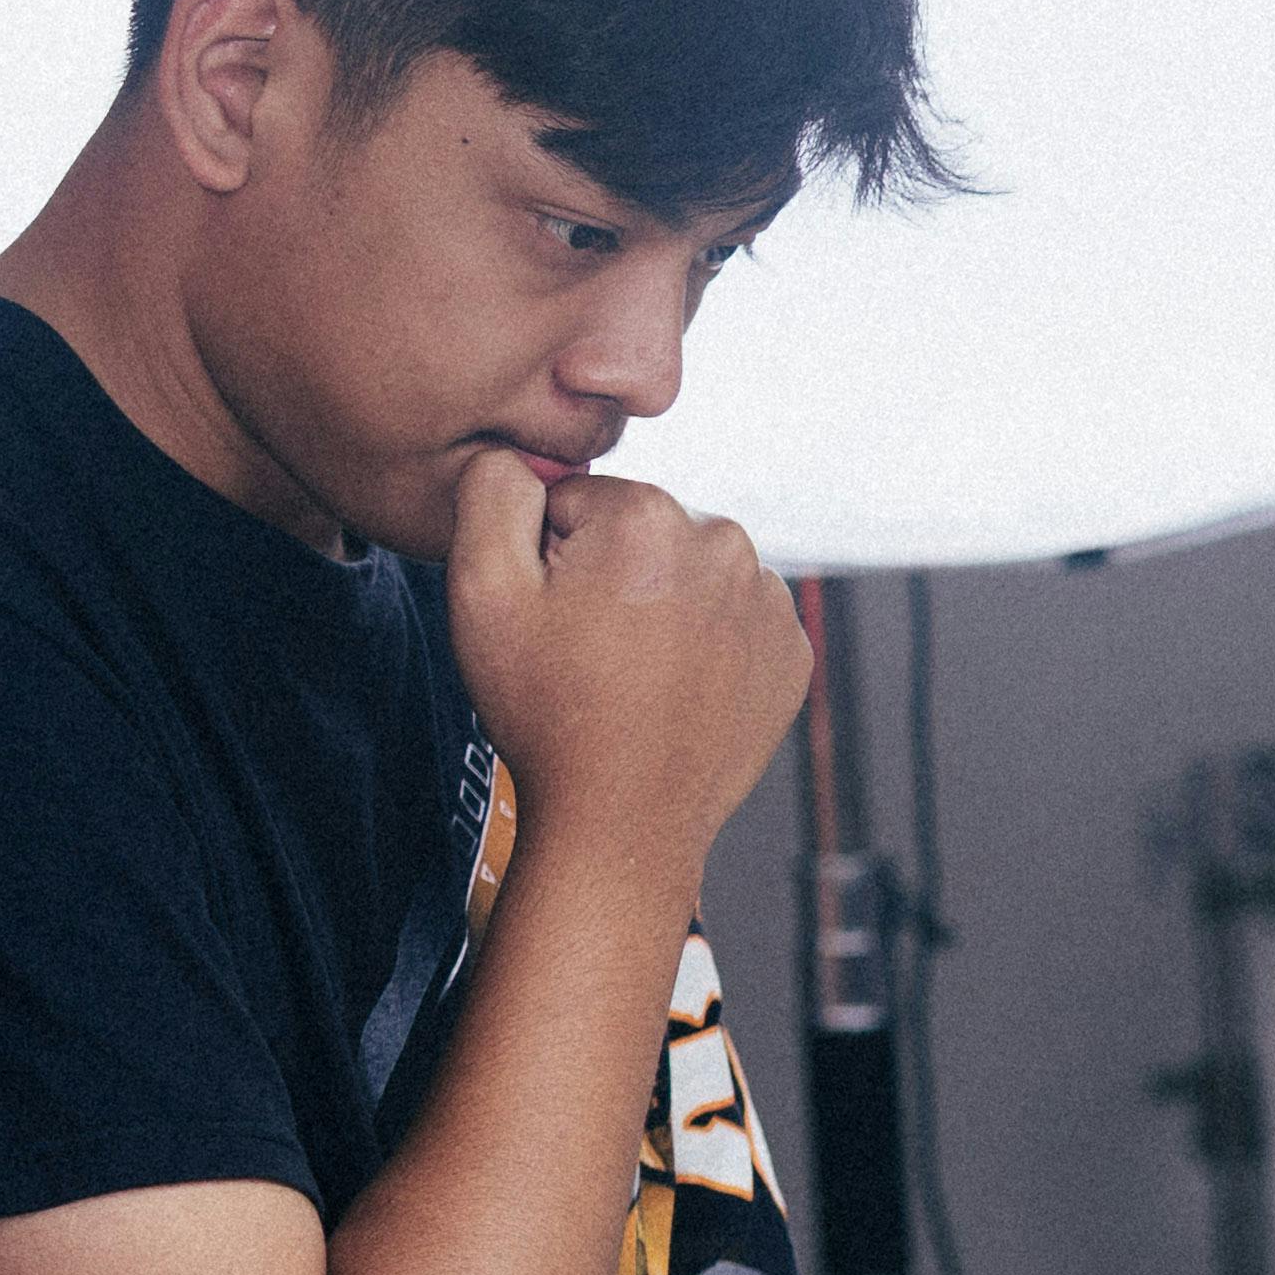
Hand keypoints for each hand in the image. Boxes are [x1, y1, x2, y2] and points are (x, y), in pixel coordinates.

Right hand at [444, 450, 800, 885]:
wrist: (622, 819)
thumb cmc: (545, 708)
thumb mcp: (480, 585)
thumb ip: (492, 489)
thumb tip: (521, 456)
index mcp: (650, 514)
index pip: (576, 501)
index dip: (548, 554)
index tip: (554, 614)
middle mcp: (727, 544)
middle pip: (640, 532)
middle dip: (609, 573)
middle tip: (590, 648)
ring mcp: (771, 602)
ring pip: (688, 574)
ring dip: (659, 605)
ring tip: (632, 671)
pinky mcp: (793, 651)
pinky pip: (731, 621)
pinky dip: (704, 643)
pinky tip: (675, 687)